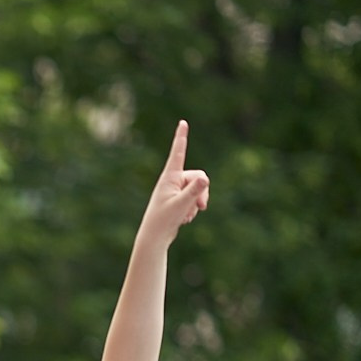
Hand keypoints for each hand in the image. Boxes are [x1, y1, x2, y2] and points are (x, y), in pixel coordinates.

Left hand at [136, 120, 208, 251]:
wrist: (155, 237)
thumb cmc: (164, 220)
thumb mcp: (181, 205)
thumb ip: (194, 192)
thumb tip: (206, 179)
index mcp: (169, 177)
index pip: (178, 153)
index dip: (181, 138)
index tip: (182, 122)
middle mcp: (172, 181)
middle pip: (199, 177)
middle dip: (202, 192)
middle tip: (202, 207)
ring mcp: (175, 191)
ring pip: (198, 190)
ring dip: (196, 204)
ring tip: (184, 216)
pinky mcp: (178, 200)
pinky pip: (194, 200)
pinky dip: (192, 210)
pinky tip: (182, 219)